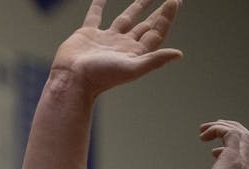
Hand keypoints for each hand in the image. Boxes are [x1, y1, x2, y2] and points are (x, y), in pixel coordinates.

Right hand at [52, 0, 182, 96]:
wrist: (70, 80)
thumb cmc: (100, 77)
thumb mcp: (131, 69)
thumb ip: (154, 60)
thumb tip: (178, 54)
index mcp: (134, 53)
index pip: (156, 32)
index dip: (167, 17)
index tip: (174, 1)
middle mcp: (122, 45)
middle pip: (146, 26)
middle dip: (159, 13)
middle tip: (172, 0)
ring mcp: (105, 39)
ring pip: (125, 18)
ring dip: (137, 6)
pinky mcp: (87, 35)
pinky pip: (95, 16)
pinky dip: (98, 4)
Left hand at [190, 119, 248, 168]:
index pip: (244, 158)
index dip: (230, 151)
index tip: (214, 153)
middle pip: (248, 140)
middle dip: (231, 130)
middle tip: (212, 129)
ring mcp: (241, 162)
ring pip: (240, 133)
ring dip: (222, 126)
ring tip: (203, 129)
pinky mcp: (233, 156)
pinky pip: (230, 132)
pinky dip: (217, 129)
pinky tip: (203, 136)